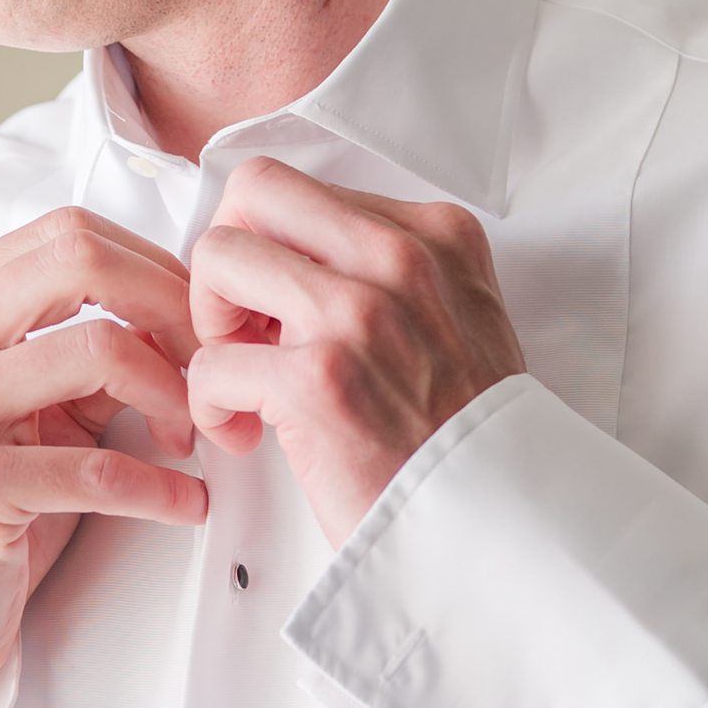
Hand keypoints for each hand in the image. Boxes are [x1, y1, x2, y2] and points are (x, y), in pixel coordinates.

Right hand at [0, 207, 207, 707]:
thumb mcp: (24, 407)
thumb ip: (83, 349)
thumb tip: (182, 315)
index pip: (69, 234)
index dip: (156, 270)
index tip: (197, 324)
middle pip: (82, 262)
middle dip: (172, 309)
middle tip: (209, 368)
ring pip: (102, 350)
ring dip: (175, 398)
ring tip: (192, 441)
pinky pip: (100, 467)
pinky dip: (164, 489)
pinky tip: (184, 505)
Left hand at [185, 158, 524, 545]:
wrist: (497, 518)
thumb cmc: (464, 432)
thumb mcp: (457, 313)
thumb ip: (388, 270)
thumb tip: (290, 256)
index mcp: (435, 233)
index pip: (304, 189)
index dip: (271, 245)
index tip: (278, 301)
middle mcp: (400, 258)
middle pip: (254, 193)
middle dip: (227, 258)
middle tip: (241, 324)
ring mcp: (358, 313)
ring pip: (218, 260)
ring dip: (210, 325)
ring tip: (243, 377)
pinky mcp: (318, 380)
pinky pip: (211, 363)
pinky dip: (210, 404)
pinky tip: (245, 433)